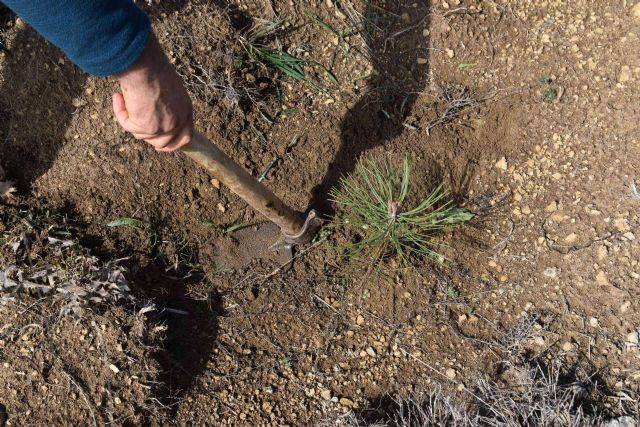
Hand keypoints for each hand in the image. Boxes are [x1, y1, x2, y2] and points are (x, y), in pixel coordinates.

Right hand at [112, 33, 192, 151]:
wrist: (145, 66)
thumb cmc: (154, 68)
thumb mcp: (166, 88)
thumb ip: (164, 104)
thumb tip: (150, 114)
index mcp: (186, 111)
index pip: (185, 137)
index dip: (172, 143)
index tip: (159, 146)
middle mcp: (177, 122)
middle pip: (163, 142)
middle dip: (149, 137)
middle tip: (136, 127)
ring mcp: (162, 127)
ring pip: (142, 135)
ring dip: (131, 118)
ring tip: (126, 97)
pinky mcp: (146, 127)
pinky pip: (127, 125)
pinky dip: (120, 112)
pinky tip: (118, 97)